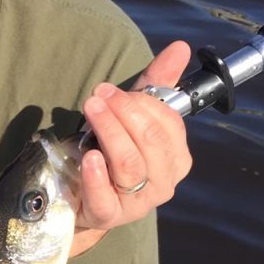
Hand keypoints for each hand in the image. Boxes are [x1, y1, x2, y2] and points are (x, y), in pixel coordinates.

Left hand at [72, 41, 192, 249]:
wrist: (83, 198)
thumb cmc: (112, 152)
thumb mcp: (133, 117)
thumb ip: (156, 84)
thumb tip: (180, 47)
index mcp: (177, 158)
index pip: (168, 124)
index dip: (140, 103)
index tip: (111, 90)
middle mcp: (164, 182)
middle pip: (150, 142)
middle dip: (124, 112)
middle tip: (98, 95)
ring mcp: (138, 203)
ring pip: (130, 164)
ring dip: (109, 131)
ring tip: (91, 110)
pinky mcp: (108, 216)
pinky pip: (106, 197)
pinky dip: (97, 175)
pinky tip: (90, 156)